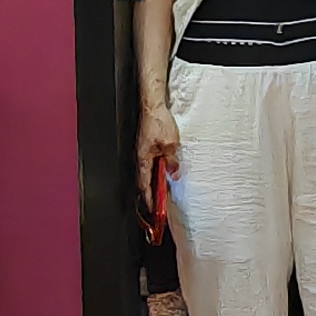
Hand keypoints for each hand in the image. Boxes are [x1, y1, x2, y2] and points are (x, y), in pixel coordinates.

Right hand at [136, 98, 180, 214]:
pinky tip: (165, 171)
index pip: (145, 185)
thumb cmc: (158, 122)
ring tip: (164, 192)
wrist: (153, 106)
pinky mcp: (148, 145)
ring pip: (149, 172)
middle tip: (159, 205)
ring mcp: (144, 151)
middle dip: (152, 194)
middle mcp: (141, 157)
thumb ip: (172, 161)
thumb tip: (174, 174)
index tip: (154, 209)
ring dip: (156, 182)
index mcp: (143, 160)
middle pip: (145, 181)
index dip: (149, 199)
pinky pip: (152, 163)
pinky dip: (158, 171)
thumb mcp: (171, 145)